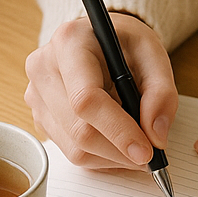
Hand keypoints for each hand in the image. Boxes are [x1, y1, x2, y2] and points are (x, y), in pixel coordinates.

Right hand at [24, 14, 178, 170]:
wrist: (101, 39)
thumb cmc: (125, 43)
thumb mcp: (153, 53)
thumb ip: (161, 93)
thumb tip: (156, 137)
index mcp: (69, 42)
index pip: (86, 99)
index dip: (118, 130)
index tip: (146, 152)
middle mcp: (43, 68)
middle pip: (79, 130)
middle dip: (120, 150)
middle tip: (152, 155)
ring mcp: (36, 96)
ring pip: (74, 148)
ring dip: (112, 157)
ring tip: (136, 143)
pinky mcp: (40, 117)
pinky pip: (70, 152)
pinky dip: (101, 156)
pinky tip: (117, 140)